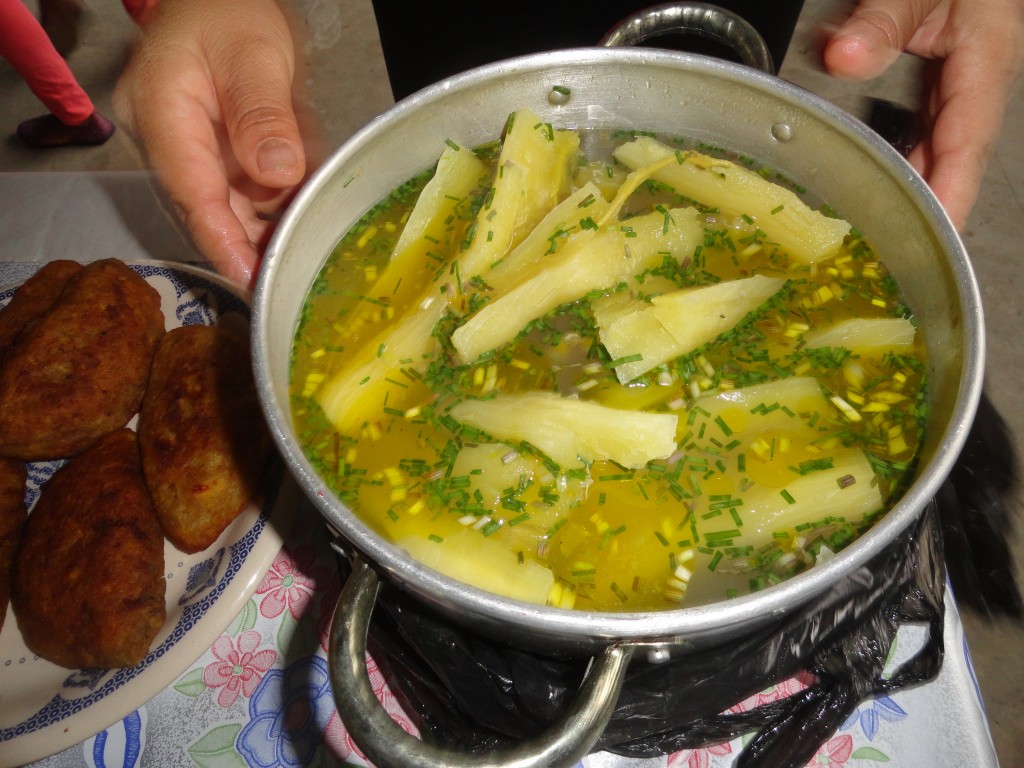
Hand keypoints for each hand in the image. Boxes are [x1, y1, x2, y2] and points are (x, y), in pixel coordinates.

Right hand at [113, 0, 305, 286]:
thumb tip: (277, 173)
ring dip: (267, 229)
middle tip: (292, 274)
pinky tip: (301, 219)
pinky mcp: (209, 159)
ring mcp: (186, 153)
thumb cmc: (227, 14)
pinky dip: (273, 207)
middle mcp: (165, 142)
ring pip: (228, 207)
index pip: (191, 190)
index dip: (222, 240)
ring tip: (304, 251)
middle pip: (208, 209)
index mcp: (161, 111)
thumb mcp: (254, 55)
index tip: (251, 277)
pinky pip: (242, 194)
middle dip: (251, 244)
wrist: (216, 2)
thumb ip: (264, 114)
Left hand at [823, 0, 1023, 229]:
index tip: (935, 236)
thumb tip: (846, 58)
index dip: (951, 194)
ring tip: (882, 234)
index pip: (967, 143)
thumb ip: (883, 19)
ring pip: (939, 147)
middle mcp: (978, 77)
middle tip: (896, 256)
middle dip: (931, 208)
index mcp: (987, 58)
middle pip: (955, 157)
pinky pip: (926, 130)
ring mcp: (962, 79)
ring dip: (915, 188)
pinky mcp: (942, 76)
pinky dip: (904, 160)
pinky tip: (876, 182)